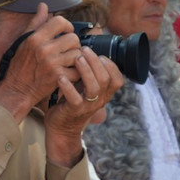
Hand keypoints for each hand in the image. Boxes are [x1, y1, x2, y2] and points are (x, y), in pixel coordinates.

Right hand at [0, 4, 82, 110]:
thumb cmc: (20, 65)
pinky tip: (69, 72)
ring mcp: (52, 64)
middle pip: (73, 38)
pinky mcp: (59, 77)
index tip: (66, 32)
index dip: (67, 26)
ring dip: (76, 58)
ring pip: (78, 54)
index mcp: (35, 38)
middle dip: (73, 44)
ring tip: (68, 61)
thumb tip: (44, 6)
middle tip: (68, 50)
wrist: (17, 89)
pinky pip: (78, 70)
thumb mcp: (24, 41)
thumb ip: (36, 23)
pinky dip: (76, 73)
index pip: (60, 21)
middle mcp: (44, 49)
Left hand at [44, 45, 123, 165]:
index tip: (99, 55)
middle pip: (105, 79)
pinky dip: (68, 86)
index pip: (117, 80)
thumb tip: (88, 51)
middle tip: (84, 50)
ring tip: (76, 58)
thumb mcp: (86, 88)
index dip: (111, 65)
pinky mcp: (74, 110)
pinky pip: (74, 98)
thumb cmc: (73, 102)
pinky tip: (61, 77)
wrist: (62, 128)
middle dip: (95, 62)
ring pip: (94, 87)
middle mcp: (100, 100)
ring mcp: (88, 106)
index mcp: (105, 94)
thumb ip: (90, 74)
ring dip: (85, 70)